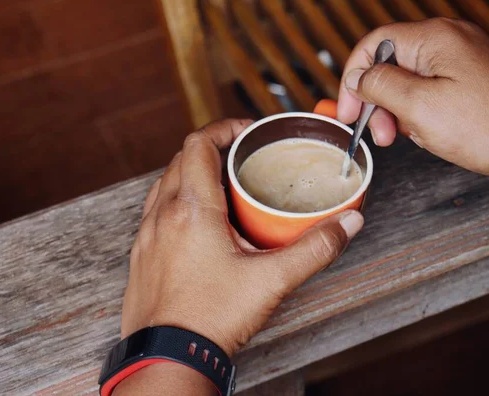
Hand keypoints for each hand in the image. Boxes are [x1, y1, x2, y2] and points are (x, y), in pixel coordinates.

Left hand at [121, 119, 363, 356]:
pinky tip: (198, 225)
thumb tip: (346, 224)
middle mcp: (162, 216)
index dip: (223, 129)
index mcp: (191, 210)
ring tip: (221, 188)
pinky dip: (177, 202)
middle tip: (240, 159)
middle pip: (181, 160)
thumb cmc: (210, 319)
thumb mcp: (271, 281)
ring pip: (165, 184)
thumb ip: (313, 249)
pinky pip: (157, 212)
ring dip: (191, 175)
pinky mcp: (142, 256)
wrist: (168, 358)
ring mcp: (147, 236)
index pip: (199, 145)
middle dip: (211, 150)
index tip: (245, 131)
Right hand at [337, 18, 488, 198]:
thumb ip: (380, 86)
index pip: (374, 44)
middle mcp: (447, 41)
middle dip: (377, 100)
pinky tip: (426, 132)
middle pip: (390, 63)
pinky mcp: (467, 78)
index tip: (348, 110)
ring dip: (397, 110)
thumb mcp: (418, 106)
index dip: (353, 77)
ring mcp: (460, 59)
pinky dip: (418, 112)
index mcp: (434, 39)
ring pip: (407, 80)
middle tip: (377, 133)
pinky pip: (427, 90)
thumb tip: (359, 78)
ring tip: (406, 136)